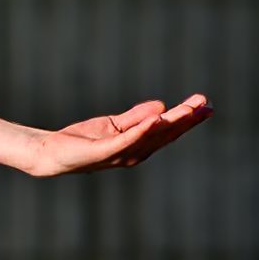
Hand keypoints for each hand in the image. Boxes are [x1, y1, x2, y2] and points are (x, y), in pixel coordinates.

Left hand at [24, 93, 212, 176]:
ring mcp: (120, 154)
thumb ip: (136, 116)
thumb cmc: (82, 141)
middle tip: (206, 106)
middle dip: (187, 121)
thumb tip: (161, 106)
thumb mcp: (113, 124)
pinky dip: (142, 129)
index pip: (167, 131)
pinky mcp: (104, 151)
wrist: (52, 152)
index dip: (187, 119)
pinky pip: (126, 139)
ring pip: (151, 136)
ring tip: (189, 110)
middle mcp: (134, 153)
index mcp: (138, 146)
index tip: (205, 106)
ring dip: (172, 123)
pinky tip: (157, 119)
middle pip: (165, 135)